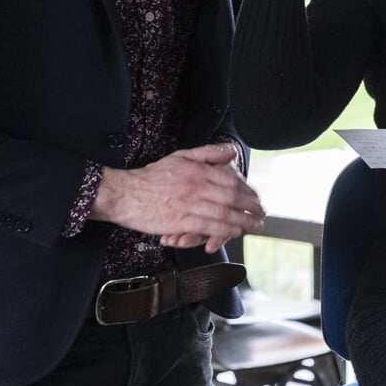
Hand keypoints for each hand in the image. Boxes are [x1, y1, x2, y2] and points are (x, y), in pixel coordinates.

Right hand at [94, 143, 263, 252]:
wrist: (123, 194)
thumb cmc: (150, 178)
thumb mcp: (179, 157)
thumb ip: (207, 154)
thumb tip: (230, 153)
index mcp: (197, 171)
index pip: (230, 180)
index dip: (247, 191)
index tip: (256, 198)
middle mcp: (195, 187)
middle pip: (232, 198)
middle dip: (251, 207)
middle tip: (262, 214)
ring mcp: (188, 205)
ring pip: (223, 214)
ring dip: (243, 221)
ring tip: (255, 226)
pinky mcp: (179, 222)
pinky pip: (208, 227)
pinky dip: (224, 230)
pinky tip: (234, 232)